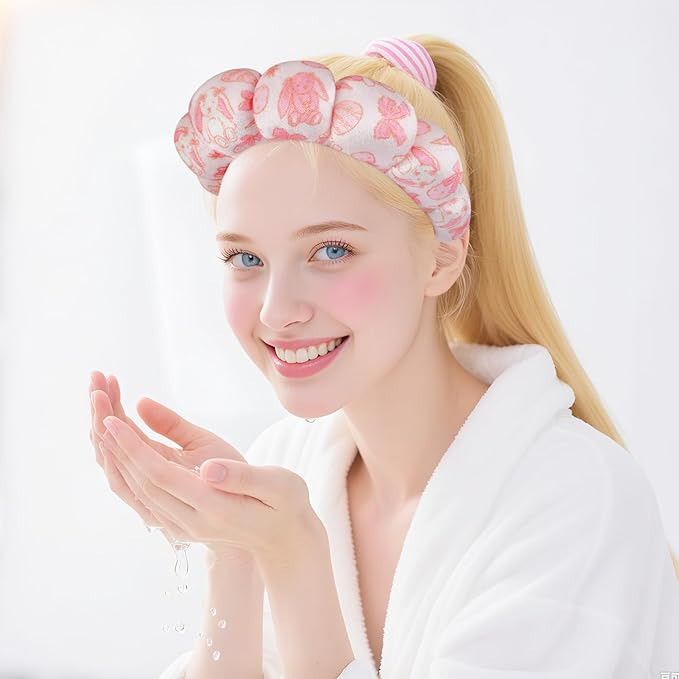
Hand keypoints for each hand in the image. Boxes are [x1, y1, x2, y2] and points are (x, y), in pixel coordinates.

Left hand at [98, 413, 324, 564]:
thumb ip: (242, 476)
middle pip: (141, 482)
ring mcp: (184, 526)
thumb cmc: (286, 504)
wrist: (285, 539)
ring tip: (101, 418)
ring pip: (138, 490)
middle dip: (116, 444)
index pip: (161, 476)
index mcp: (214, 508)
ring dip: (116, 455)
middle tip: (98, 405)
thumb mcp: (277, 485)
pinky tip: (119, 449)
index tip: (111, 420)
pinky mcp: (181, 522)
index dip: (134, 448)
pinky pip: (144, 495)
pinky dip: (127, 469)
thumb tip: (208, 468)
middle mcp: (191, 521)